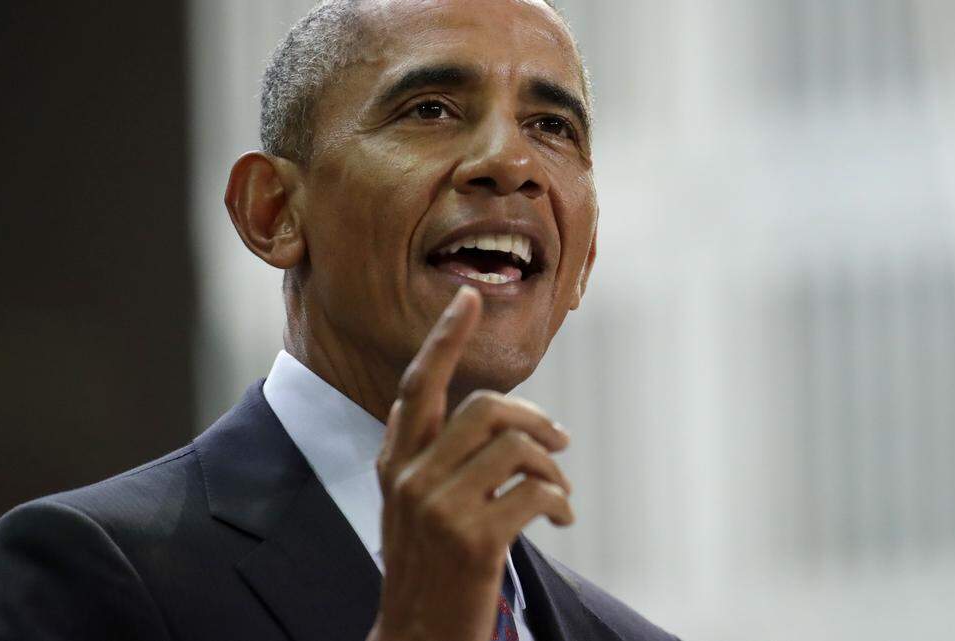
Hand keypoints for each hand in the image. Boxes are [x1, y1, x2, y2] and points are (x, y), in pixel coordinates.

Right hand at [367, 285, 574, 640]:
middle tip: (559, 441)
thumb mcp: (404, 505)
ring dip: (553, 469)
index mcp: (395, 463)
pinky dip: (558, 502)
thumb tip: (426, 402)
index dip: (444, 339)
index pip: (418, 386)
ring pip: (518, 447)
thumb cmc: (424, 567)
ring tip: (557, 495)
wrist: (417, 637)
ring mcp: (439, 507)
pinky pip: (535, 491)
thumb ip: (413, 453)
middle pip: (486, 408)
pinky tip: (557, 519)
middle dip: (535, 420)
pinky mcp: (473, 539)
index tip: (469, 298)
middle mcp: (410, 477)